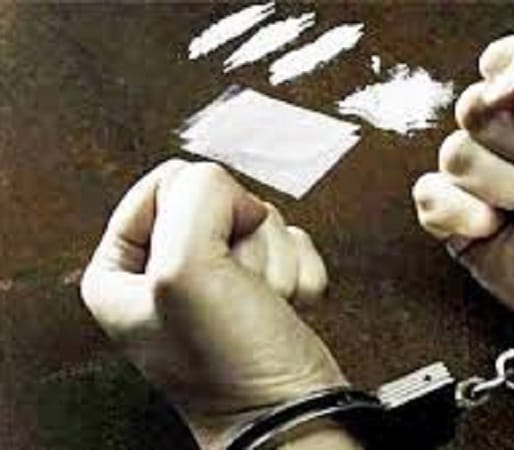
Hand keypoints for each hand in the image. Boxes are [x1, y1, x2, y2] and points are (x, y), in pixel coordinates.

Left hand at [81, 160, 357, 448]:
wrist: (290, 412)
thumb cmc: (230, 367)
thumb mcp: (187, 271)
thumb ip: (197, 199)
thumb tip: (228, 188)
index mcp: (121, 268)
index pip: (170, 182)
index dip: (204, 210)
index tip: (211, 254)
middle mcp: (168, 271)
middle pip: (223, 200)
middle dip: (247, 243)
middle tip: (240, 290)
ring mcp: (220, 278)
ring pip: (263, 219)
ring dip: (275, 263)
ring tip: (262, 305)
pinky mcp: (262, 285)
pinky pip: (292, 243)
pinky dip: (298, 273)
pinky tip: (283, 307)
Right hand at [413, 21, 513, 327]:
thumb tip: (490, 77)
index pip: (495, 65)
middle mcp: (507, 135)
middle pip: (470, 109)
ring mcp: (480, 179)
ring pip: (452, 155)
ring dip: (500, 184)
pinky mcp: (458, 221)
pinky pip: (428, 197)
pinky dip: (461, 214)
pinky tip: (496, 227)